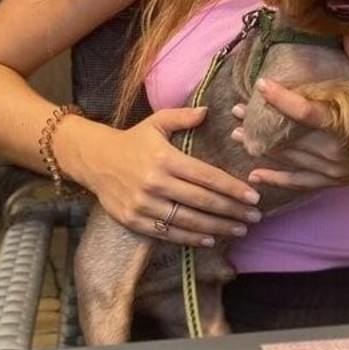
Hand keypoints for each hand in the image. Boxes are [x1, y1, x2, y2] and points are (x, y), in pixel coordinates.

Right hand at [86, 107, 261, 246]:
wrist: (94, 160)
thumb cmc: (133, 140)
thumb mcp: (156, 122)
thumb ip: (183, 116)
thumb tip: (208, 110)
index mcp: (165, 158)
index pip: (206, 176)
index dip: (232, 187)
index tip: (253, 195)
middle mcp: (155, 183)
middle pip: (201, 201)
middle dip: (231, 210)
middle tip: (254, 216)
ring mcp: (144, 205)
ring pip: (187, 220)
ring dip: (217, 227)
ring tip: (239, 229)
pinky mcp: (134, 220)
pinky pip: (167, 233)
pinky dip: (190, 238)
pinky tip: (210, 239)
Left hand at [231, 81, 348, 190]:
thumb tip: (348, 32)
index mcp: (346, 125)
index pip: (308, 113)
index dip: (283, 100)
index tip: (261, 85)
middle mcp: (335, 151)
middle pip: (289, 137)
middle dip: (260, 123)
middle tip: (234, 108)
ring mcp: (332, 169)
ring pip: (288, 159)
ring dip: (261, 145)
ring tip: (236, 132)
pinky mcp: (332, 181)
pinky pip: (300, 182)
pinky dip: (277, 179)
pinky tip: (255, 174)